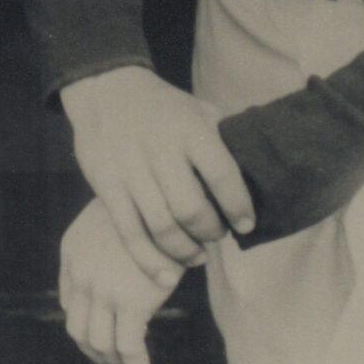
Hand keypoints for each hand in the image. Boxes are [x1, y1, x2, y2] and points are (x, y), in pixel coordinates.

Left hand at [60, 198, 178, 363]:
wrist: (171, 194)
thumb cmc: (152, 203)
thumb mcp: (118, 219)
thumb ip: (108, 246)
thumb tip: (121, 276)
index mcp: (71, 251)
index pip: (70, 304)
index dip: (85, 327)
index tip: (103, 340)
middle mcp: (80, 273)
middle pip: (78, 330)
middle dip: (95, 353)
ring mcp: (103, 290)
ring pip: (100, 344)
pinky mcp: (131, 302)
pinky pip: (129, 349)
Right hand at [61, 66, 253, 286]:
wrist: (104, 89)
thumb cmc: (162, 106)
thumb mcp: (197, 109)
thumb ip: (223, 138)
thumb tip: (258, 168)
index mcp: (189, 129)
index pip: (222, 174)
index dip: (238, 206)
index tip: (247, 225)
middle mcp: (159, 150)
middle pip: (190, 209)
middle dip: (210, 232)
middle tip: (217, 235)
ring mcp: (130, 170)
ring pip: (161, 226)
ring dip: (185, 250)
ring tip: (197, 255)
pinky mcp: (106, 186)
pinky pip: (130, 233)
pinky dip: (150, 260)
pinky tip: (168, 274)